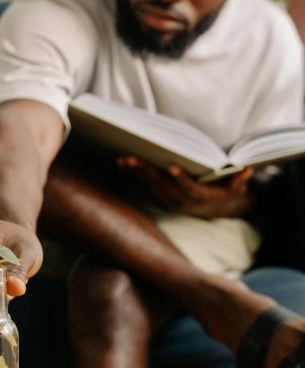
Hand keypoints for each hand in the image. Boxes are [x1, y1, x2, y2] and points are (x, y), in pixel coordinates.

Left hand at [117, 156, 253, 218]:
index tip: (172, 166)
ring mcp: (170, 202)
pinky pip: (145, 188)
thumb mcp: (237, 188)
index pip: (189, 188)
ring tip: (122, 159)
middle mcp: (182, 202)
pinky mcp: (161, 199)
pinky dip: (133, 177)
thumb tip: (247, 169)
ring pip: (151, 187)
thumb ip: (240, 180)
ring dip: (136, 173)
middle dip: (146, 171)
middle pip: (163, 186)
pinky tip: (122, 166)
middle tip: (131, 157)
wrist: (217, 210)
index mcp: (200, 197)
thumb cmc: (227, 193)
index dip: (181, 179)